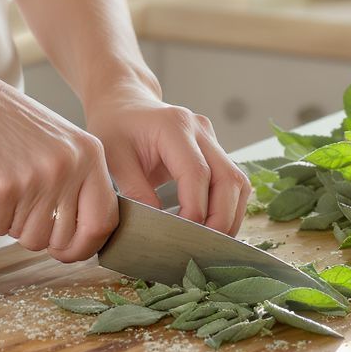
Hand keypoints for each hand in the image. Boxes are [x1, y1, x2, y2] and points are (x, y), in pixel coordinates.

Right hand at [0, 68, 117, 262]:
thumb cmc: (6, 124)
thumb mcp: (59, 144)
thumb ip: (76, 182)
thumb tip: (81, 235)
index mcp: (89, 155)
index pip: (104, 220)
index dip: (86, 245)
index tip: (69, 251)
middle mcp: (69, 167)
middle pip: (64, 238)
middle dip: (41, 237)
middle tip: (23, 215)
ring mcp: (38, 178)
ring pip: (31, 238)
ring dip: (13, 224)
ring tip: (5, 191)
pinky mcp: (4, 188)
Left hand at [83, 87, 250, 235]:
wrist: (123, 102)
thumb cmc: (114, 127)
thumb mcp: (112, 158)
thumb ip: (135, 191)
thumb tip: (158, 229)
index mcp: (174, 126)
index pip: (198, 173)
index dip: (196, 210)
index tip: (182, 238)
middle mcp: (200, 130)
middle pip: (229, 179)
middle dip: (221, 220)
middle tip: (203, 250)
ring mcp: (211, 138)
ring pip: (238, 182)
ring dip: (229, 216)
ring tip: (210, 244)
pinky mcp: (214, 150)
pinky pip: (231, 182)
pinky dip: (226, 207)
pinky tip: (211, 227)